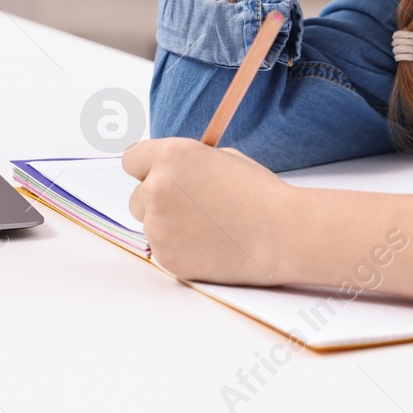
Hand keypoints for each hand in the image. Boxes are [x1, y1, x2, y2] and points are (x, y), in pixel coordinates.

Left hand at [123, 137, 293, 285]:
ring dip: (168, 224)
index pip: (132, 159)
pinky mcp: (166, 256)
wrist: (280, 233)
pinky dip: (178, 247)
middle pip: (136, 196)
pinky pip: (162, 248)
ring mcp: (158, 225)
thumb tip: (169, 172)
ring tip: (207, 227)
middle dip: (157, 200)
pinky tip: (208, 243)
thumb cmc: (259, 194)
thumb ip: (187, 164)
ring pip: (149, 224)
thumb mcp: (223, 159)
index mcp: (171, 157)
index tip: (156, 175)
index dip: (146, 168)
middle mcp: (157, 189)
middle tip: (191, 206)